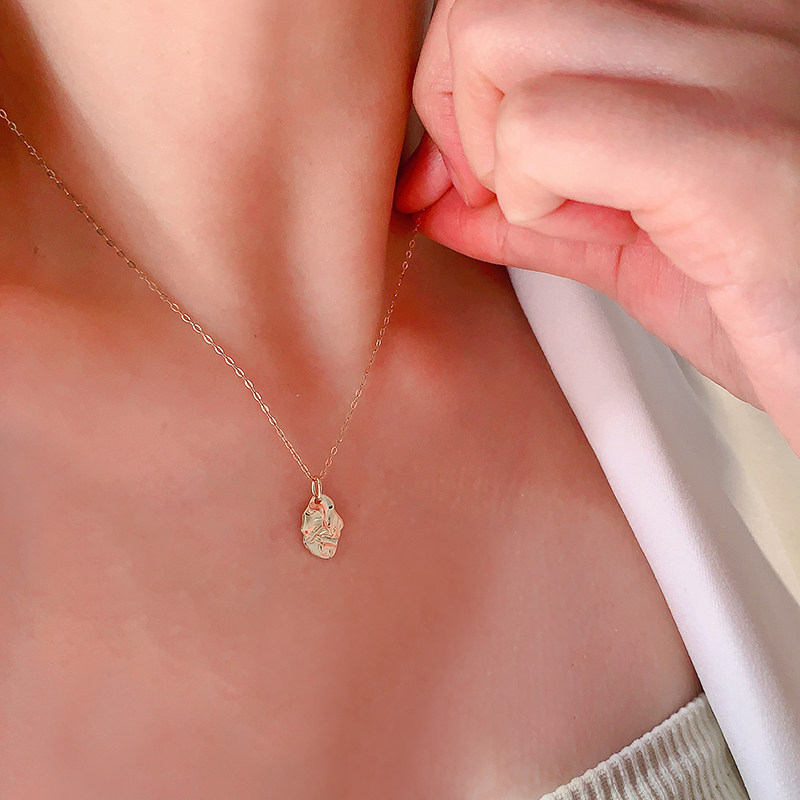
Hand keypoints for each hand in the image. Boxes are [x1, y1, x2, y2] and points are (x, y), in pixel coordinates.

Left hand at [394, 0, 799, 456]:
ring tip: (551, 213)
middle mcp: (728, 21)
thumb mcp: (637, 244)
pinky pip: (546, 128)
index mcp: (710, 29)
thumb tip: (444, 198)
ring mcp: (735, 71)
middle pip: (494, 0)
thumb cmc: (784, 305)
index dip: (463, 85)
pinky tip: (595, 236)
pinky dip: (526, 193)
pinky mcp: (727, 155)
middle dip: (451, 107)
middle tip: (495, 193)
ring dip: (490, 150)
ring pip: (502, 34)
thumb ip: (538, 209)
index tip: (478, 176)